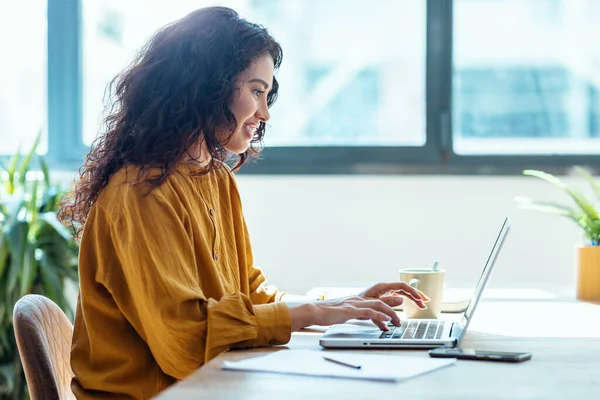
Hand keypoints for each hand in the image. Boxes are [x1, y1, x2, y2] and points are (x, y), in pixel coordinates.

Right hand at [287, 282, 429, 331]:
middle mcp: (362, 296)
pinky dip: (379, 316)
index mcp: (364, 296)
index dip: (403, 291)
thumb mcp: (357, 313)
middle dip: (405, 294)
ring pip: (379, 302)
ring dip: (392, 312)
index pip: (387, 289)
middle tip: (420, 301)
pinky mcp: (350, 310)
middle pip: (387, 290)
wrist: (316, 312)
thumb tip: (389, 317)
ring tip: (399, 323)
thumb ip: (373, 314)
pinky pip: (368, 311)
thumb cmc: (334, 313)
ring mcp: (356, 302)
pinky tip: (385, 322)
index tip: (417, 297)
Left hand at [358, 281, 429, 310]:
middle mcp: (383, 290)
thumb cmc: (356, 304)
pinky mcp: (380, 303)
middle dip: (415, 296)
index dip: (413, 292)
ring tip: (420, 307)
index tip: (421, 299)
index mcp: (382, 287)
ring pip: (400, 297)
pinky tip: (402, 316)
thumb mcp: (373, 303)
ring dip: (410, 303)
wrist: (345, 309)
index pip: (401, 286)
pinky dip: (398, 311)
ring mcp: (382, 296)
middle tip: (424, 303)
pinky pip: (392, 305)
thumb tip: (402, 298)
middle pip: (403, 291)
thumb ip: (387, 302)